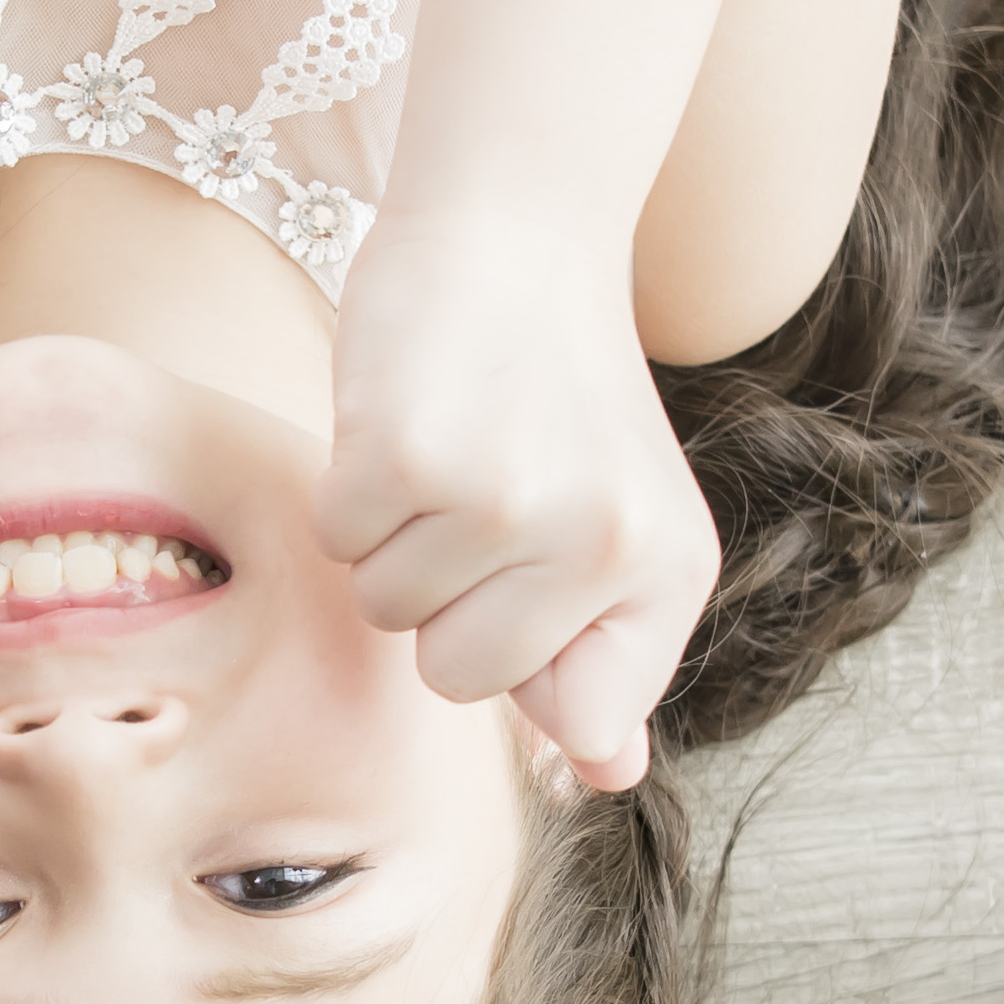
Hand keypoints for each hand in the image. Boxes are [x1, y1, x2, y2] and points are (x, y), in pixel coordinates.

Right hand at [315, 208, 718, 793]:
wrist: (516, 228)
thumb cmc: (559, 387)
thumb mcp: (622, 526)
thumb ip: (610, 659)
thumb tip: (606, 775)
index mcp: (666, 570)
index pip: (579, 718)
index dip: (528, 658)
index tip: (532, 577)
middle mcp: (599, 545)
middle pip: (457, 676)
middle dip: (445, 600)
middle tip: (483, 490)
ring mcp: (503, 502)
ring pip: (386, 610)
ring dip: (393, 537)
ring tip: (449, 445)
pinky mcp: (408, 457)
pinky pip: (338, 541)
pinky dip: (349, 488)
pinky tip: (402, 417)